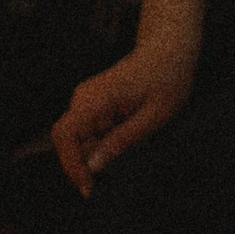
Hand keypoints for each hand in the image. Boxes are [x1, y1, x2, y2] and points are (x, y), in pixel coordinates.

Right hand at [49, 33, 200, 195]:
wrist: (170, 48)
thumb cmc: (166, 78)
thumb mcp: (153, 116)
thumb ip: (121, 141)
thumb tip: (93, 167)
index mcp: (98, 98)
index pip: (64, 133)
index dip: (70, 164)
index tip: (88, 186)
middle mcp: (85, 97)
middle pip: (69, 141)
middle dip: (85, 163)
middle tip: (112, 176)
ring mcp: (88, 100)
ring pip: (79, 140)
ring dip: (97, 153)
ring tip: (129, 147)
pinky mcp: (94, 104)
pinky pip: (89, 132)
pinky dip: (103, 144)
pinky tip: (126, 138)